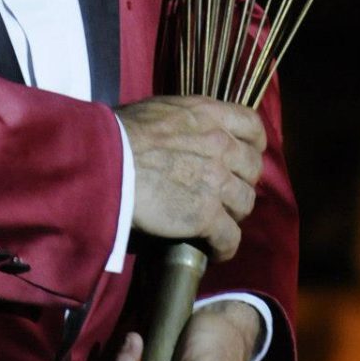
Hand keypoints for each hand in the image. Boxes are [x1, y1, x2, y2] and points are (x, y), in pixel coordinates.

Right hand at [117, 97, 264, 258]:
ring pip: (245, 204)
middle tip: (222, 193)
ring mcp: (216, 181)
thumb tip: (184, 134)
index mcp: (210, 114)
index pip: (253, 126)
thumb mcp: (160, 110)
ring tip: (214, 223)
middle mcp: (221, 144)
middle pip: (253, 169)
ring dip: (232, 215)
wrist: (106, 160)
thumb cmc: (119, 132)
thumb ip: (185, 122)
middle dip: (241, 182)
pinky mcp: (206, 215)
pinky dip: (223, 247)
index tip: (242, 157)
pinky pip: (230, 238)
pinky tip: (211, 250)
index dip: (252, 145)